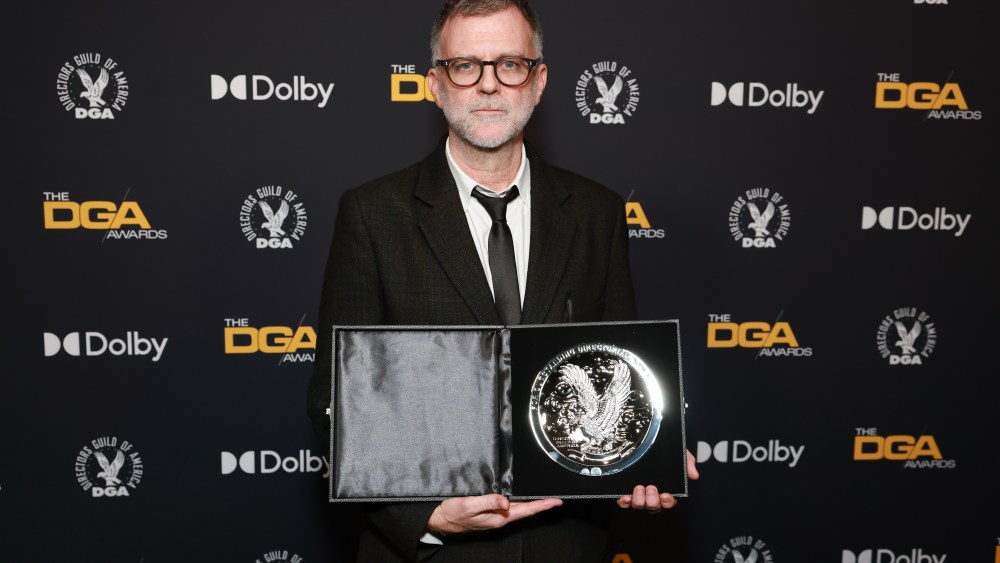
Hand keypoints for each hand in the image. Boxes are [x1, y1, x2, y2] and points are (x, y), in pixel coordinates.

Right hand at [427, 494, 562, 534]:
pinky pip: (507, 506)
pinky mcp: (488, 512)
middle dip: (541, 503)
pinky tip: (521, 497)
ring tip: (544, 497)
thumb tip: (506, 501)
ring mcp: (494, 516)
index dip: (542, 505)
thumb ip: (488, 502)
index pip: (526, 511)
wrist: (438, 520)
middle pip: (525, 509)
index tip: (556, 501)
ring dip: (531, 502)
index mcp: (498, 518)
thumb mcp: (469, 506)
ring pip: (517, 508)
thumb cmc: (452, 514)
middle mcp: (499, 518)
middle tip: (556, 498)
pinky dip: (518, 501)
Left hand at [617, 449, 699, 512]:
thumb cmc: (663, 450)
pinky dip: (625, 502)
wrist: (644, 439)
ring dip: (639, 500)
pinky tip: (625, 497)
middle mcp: (652, 493)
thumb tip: (694, 474)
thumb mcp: (678, 453)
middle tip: (651, 488)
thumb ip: (688, 462)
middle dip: (653, 500)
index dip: (668, 502)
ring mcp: (639, 493)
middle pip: (654, 506)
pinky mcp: (626, 490)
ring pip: (639, 505)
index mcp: (665, 488)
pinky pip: (625, 502)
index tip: (665, 496)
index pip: (668, 501)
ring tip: (639, 488)